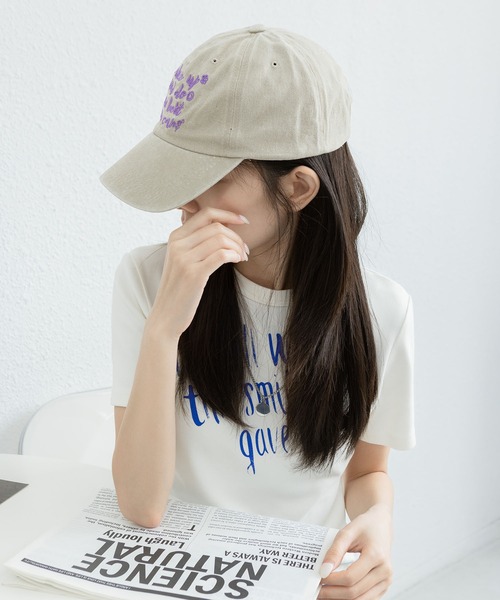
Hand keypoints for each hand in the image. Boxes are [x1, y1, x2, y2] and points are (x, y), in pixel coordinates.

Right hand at [147, 207, 248, 338]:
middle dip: (237, 236)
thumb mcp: (182, 260)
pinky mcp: (194, 274)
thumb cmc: (179, 289)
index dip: (228, 214)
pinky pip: (221, 255)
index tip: (243, 221)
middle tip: (245, 250)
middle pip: (217, 226)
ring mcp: (184, 259)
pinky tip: (237, 261)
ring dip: (238, 247)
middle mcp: (178, 244)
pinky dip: (234, 255)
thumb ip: (195, 243)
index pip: (206, 214)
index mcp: (175, 237)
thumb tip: (223, 228)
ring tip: (242, 257)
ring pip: (221, 239)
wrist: (166, 316)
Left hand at [318, 505, 392, 598]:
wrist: (381, 525)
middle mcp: (384, 571)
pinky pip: (366, 599)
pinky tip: (337, 594)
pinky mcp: (383, 586)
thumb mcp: (348, 532)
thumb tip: (324, 570)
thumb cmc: (365, 526)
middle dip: (333, 593)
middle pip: (354, 591)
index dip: (332, 580)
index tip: (319, 577)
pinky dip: (350, 599)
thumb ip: (335, 551)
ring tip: (325, 593)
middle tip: (317, 590)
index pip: (350, 577)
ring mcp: (386, 581)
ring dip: (340, 599)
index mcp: (376, 556)